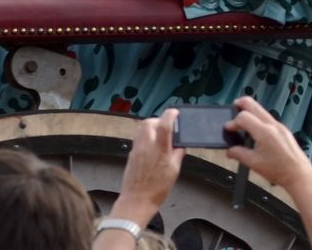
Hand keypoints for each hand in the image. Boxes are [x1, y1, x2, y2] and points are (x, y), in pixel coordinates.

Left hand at [109, 110, 185, 226]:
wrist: (137, 200)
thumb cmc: (158, 189)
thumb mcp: (174, 171)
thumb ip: (177, 155)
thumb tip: (181, 145)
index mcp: (159, 149)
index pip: (164, 124)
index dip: (170, 115)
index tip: (175, 112)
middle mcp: (146, 145)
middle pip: (149, 122)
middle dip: (158, 120)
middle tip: (167, 127)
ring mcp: (136, 148)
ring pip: (141, 128)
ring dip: (150, 126)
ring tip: (159, 135)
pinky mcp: (131, 153)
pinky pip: (137, 137)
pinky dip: (145, 136)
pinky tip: (151, 145)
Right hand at [225, 97, 311, 197]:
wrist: (299, 175)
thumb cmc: (280, 170)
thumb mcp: (254, 163)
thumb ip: (239, 154)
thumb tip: (230, 151)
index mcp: (264, 132)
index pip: (243, 117)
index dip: (233, 122)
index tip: (228, 128)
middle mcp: (273, 125)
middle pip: (253, 105)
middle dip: (241, 104)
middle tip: (233, 107)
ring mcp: (280, 127)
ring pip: (262, 110)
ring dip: (251, 112)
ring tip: (243, 120)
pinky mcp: (284, 131)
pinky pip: (269, 118)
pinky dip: (259, 119)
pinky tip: (256, 130)